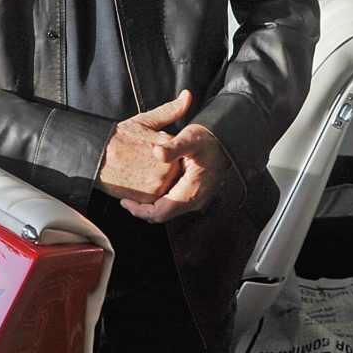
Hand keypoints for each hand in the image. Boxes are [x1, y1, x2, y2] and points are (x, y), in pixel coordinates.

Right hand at [95, 90, 190, 202]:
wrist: (96, 157)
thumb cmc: (119, 138)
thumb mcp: (145, 120)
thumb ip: (170, 110)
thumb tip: (187, 96)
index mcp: (169, 146)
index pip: (179, 151)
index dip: (165, 151)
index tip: (149, 149)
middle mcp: (167, 167)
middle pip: (174, 169)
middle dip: (163, 166)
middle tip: (143, 161)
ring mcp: (158, 184)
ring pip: (167, 184)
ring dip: (157, 179)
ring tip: (141, 170)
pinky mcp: (148, 198)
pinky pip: (156, 197)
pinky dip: (149, 190)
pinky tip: (138, 180)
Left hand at [120, 121, 243, 223]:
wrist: (229, 140)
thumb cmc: (209, 139)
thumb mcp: (190, 139)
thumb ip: (173, 147)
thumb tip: (157, 152)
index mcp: (191, 192)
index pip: (160, 213)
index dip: (139, 210)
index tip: (124, 201)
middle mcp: (194, 200)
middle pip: (162, 214)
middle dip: (142, 208)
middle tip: (125, 197)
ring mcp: (196, 198)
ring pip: (168, 209)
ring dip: (151, 203)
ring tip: (134, 192)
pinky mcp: (196, 193)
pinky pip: (174, 202)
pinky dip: (160, 198)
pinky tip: (151, 186)